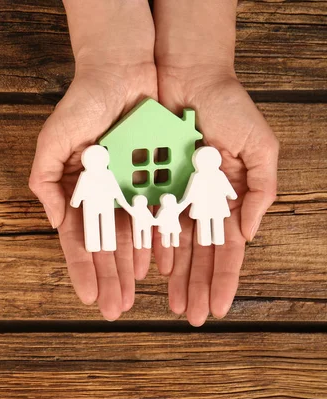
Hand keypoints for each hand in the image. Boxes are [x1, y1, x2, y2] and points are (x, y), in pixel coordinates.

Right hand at [29, 0, 156, 320]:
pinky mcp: (152, 176)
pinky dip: (154, 240)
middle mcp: (101, 194)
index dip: (82, 268)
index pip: (78, 238)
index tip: (89, 296)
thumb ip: (44, 180)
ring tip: (132, 296)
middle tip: (114, 310)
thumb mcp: (53, 140)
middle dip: (108, 278)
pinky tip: (155, 265)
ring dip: (129, 268)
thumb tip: (54, 220)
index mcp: (76, 190)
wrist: (122, 71)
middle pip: (104, 245)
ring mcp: (127, 187)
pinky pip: (154, 215)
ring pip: (130, 237)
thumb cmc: (83, 104)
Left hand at [154, 0, 278, 325]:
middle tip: (190, 316)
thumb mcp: (258, 146)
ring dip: (173, 274)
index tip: (217, 308)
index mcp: (227, 198)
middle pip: (198, 254)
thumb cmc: (227, 107)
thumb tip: (250, 233)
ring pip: (172, 243)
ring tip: (169, 301)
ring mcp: (174, 193)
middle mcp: (199, 201)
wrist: (188, 75)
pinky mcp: (147, 181)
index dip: (223, 279)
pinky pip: (146, 219)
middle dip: (195, 285)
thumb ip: (260, 190)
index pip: (226, 249)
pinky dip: (148, 244)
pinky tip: (147, 268)